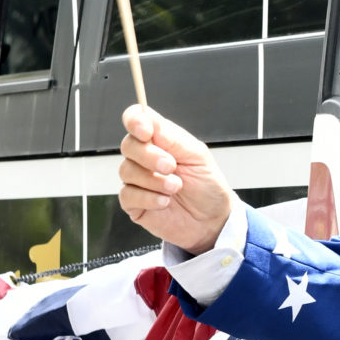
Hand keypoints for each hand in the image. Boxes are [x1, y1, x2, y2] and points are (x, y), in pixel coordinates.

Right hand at [119, 106, 235, 252]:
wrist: (212, 219)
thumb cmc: (206, 185)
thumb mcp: (198, 156)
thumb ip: (174, 139)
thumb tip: (151, 124)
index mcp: (159, 140)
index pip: (136, 120)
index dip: (135, 121)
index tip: (146, 132)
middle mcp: (144, 157)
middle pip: (128, 145)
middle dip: (149, 156)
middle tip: (171, 166)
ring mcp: (137, 180)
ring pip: (126, 170)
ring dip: (153, 180)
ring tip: (176, 187)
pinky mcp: (134, 203)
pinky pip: (128, 195)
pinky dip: (148, 197)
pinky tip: (165, 202)